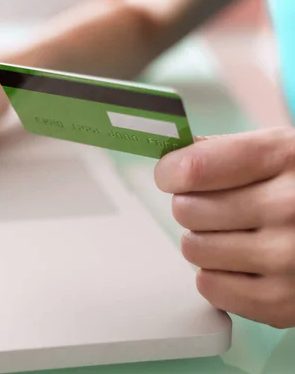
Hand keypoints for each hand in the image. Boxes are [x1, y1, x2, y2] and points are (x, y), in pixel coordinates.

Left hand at [155, 128, 294, 328]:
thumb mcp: (281, 152)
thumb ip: (226, 151)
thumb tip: (171, 161)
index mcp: (285, 158)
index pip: (194, 169)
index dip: (171, 172)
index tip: (173, 175)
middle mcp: (289, 207)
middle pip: (186, 210)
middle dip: (193, 207)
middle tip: (217, 209)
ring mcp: (287, 257)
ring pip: (193, 249)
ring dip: (204, 242)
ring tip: (235, 236)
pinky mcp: (282, 301)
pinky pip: (209, 286)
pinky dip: (218, 276)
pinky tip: (244, 263)